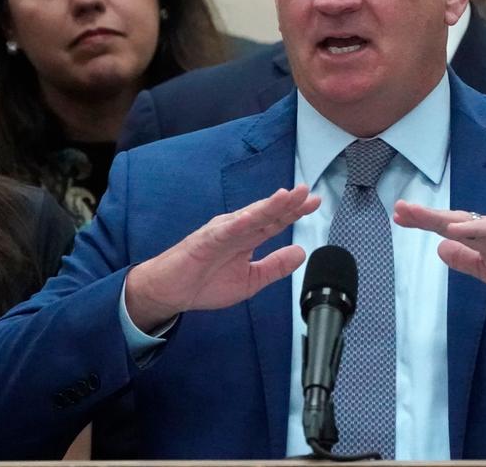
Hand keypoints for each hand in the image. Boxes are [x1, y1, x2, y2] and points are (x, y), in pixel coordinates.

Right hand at [126, 185, 319, 330]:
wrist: (170, 293)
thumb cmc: (205, 283)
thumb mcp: (250, 280)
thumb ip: (275, 267)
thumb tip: (300, 253)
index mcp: (248, 238)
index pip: (275, 222)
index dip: (294, 212)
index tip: (315, 202)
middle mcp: (236, 229)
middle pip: (266, 213)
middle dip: (287, 203)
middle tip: (307, 192)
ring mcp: (220, 232)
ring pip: (248, 216)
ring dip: (267, 206)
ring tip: (286, 196)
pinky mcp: (204, 240)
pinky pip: (223, 231)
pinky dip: (237, 223)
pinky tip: (252, 217)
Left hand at [394, 201, 485, 304]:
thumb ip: (466, 261)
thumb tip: (440, 249)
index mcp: (480, 241)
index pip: (446, 229)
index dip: (423, 222)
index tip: (399, 216)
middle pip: (450, 221)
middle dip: (424, 215)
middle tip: (400, 208)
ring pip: (466, 221)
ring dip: (441, 217)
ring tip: (418, 214)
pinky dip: (470, 229)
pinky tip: (452, 229)